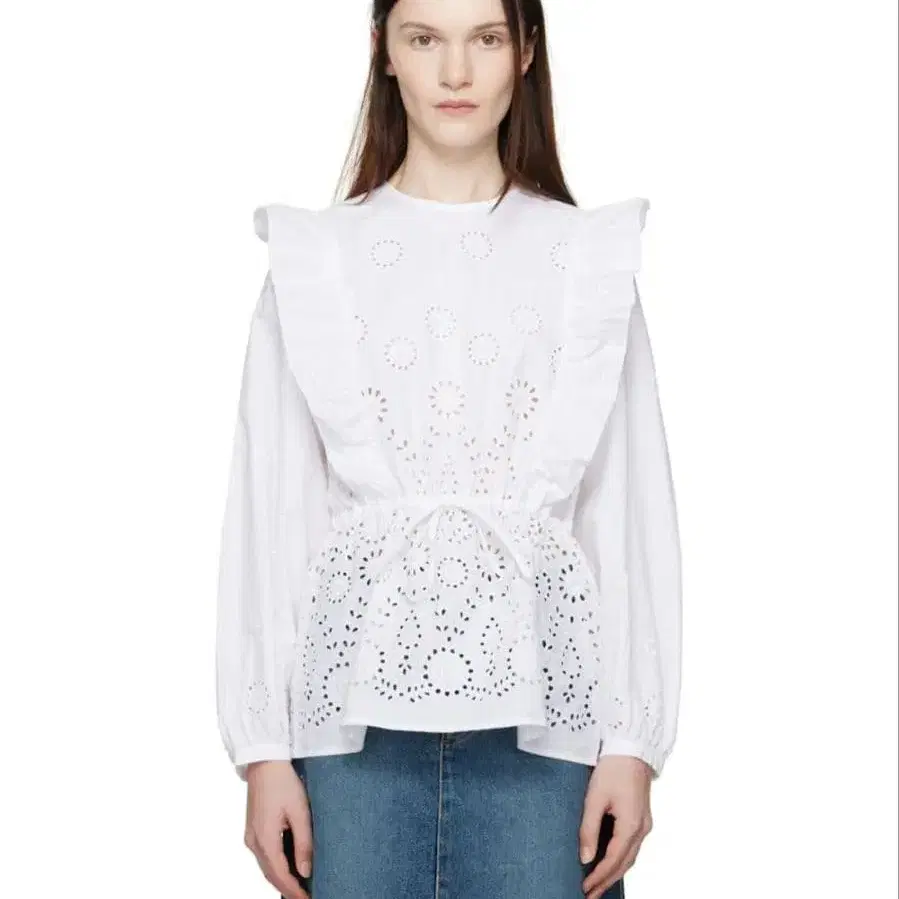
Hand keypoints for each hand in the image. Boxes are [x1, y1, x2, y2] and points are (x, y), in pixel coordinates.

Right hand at [244, 760, 312, 898]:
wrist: (265, 762)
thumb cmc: (283, 782)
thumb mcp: (300, 811)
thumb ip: (304, 843)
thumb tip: (305, 871)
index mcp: (265, 839)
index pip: (280, 875)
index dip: (294, 890)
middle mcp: (253, 842)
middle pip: (271, 874)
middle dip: (288, 888)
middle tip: (305, 897)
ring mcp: (250, 836)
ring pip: (266, 867)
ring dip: (281, 878)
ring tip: (300, 887)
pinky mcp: (252, 829)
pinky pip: (264, 856)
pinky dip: (275, 866)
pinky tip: (288, 867)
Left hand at [579, 755, 653, 896]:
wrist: (631, 748)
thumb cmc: (612, 768)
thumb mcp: (595, 798)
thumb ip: (589, 829)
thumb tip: (586, 858)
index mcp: (631, 826)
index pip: (613, 860)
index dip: (598, 877)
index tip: (585, 889)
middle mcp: (642, 829)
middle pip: (624, 864)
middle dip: (607, 881)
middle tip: (591, 895)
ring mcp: (644, 823)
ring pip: (630, 856)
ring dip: (615, 872)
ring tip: (598, 884)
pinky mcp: (642, 816)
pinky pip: (632, 846)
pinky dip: (621, 858)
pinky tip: (611, 862)